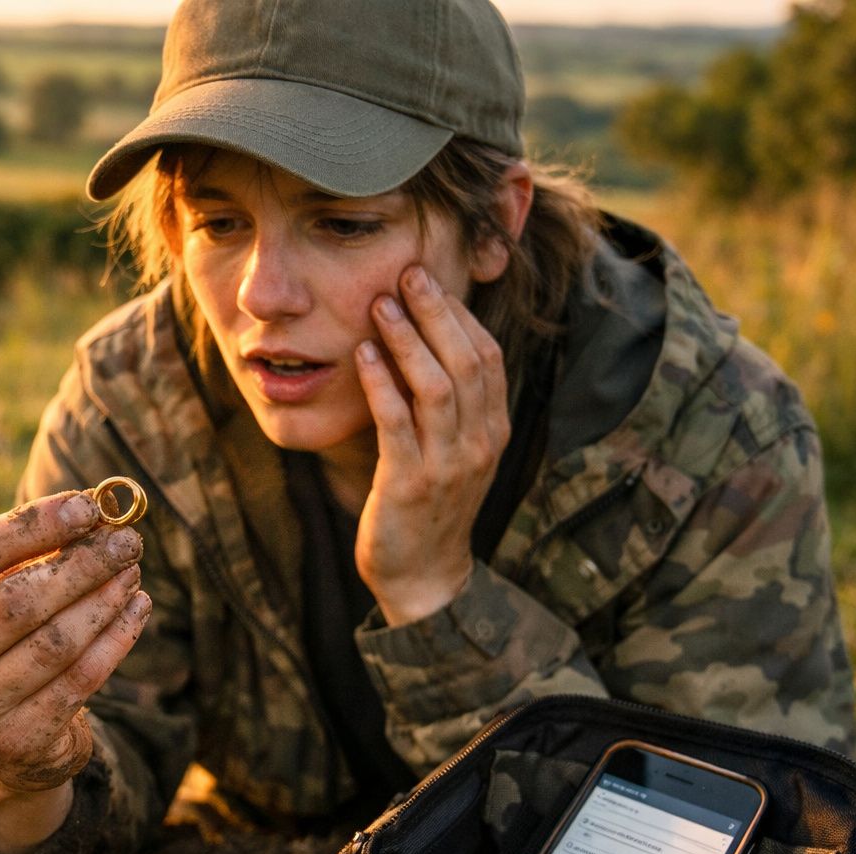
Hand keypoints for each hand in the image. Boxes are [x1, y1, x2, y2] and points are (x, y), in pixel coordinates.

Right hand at [0, 491, 151, 853]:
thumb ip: (25, 554)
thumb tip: (94, 513)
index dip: (32, 526)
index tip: (87, 506)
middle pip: (15, 601)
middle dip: (80, 565)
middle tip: (126, 541)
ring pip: (54, 642)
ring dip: (104, 599)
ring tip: (132, 571)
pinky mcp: (16, 741)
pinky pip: (80, 678)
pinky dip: (116, 637)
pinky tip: (136, 608)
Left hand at [353, 264, 510, 625]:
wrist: (425, 576)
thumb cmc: (431, 507)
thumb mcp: (454, 451)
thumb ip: (450, 404)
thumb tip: (425, 342)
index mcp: (492, 429)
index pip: (488, 357)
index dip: (460, 315)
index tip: (430, 279)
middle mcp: (479, 443)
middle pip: (467, 362)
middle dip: (437, 313)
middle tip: (408, 274)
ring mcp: (448, 464)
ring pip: (437, 387)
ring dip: (408, 340)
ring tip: (381, 305)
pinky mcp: (410, 484)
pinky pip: (398, 423)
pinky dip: (381, 384)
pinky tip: (362, 355)